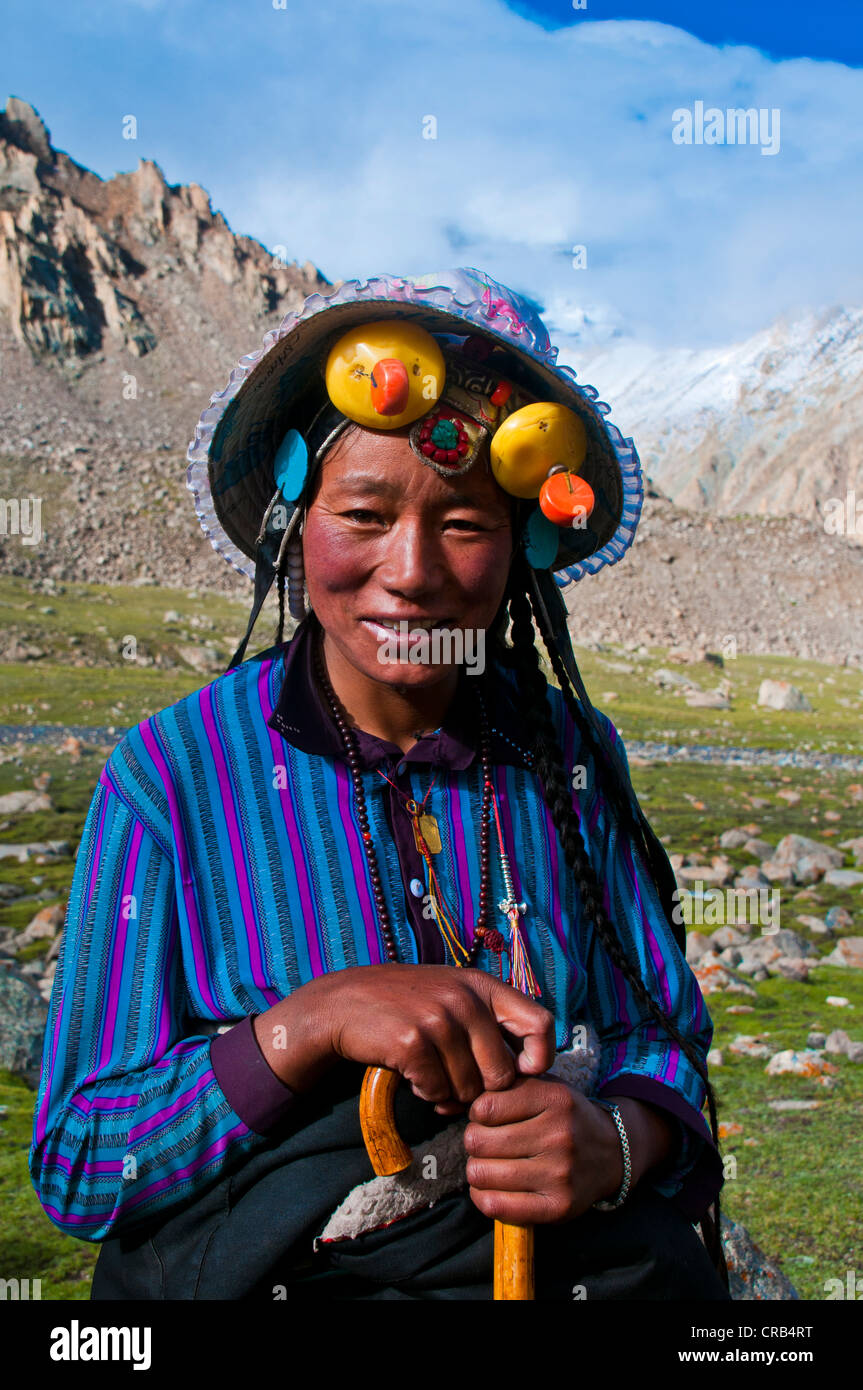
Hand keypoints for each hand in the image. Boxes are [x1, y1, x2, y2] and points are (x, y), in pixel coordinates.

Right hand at [254, 965, 554, 1113]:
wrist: (344, 1003)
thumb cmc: (407, 1004)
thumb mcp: (453, 995)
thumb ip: (490, 1022)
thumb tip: (529, 1070)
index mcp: (483, 986)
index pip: (541, 1024)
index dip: (539, 1058)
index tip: (521, 1073)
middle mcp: (465, 998)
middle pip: (503, 1073)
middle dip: (483, 1090)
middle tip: (459, 1085)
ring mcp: (438, 1018)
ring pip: (470, 1089)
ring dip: (451, 1094)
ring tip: (433, 1076)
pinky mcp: (412, 1042)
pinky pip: (437, 1092)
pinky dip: (427, 1093)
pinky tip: (413, 1076)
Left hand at [463, 1075, 626, 1224]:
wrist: (610, 1153)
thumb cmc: (564, 1117)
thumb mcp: (543, 1087)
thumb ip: (503, 1087)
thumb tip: (448, 1105)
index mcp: (554, 1099)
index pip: (484, 1106)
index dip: (477, 1113)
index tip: (488, 1118)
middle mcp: (559, 1135)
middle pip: (478, 1141)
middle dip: (474, 1142)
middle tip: (486, 1143)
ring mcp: (560, 1174)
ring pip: (482, 1173)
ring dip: (477, 1169)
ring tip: (489, 1164)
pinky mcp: (557, 1207)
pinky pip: (496, 1205)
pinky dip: (483, 1197)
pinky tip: (491, 1188)